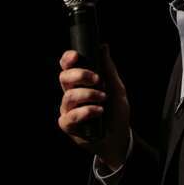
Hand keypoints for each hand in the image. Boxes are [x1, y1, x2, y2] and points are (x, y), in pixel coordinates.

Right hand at [58, 45, 130, 167]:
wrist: (119, 137)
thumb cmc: (116, 113)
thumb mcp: (116, 89)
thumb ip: (108, 69)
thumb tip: (103, 47)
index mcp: (80, 83)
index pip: (67, 67)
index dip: (67, 59)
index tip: (75, 57)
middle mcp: (71, 95)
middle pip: (64, 78)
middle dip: (80, 75)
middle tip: (98, 80)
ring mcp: (68, 110)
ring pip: (68, 96)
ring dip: (88, 95)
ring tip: (103, 99)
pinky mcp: (68, 125)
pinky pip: (70, 116)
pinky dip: (86, 112)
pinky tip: (98, 112)